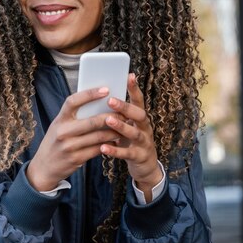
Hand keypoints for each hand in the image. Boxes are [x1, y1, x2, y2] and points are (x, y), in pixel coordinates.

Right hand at [26, 87, 122, 191]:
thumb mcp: (58, 126)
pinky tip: (116, 141)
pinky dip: (109, 145)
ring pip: (99, 137)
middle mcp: (63, 132)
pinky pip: (98, 150)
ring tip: (124, 127)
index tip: (106, 89)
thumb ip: (73, 117)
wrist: (44, 167)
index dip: (90, 94)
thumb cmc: (55, 142)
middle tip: (124, 114)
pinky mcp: (76, 159)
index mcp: (59, 120)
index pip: (73, 102)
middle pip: (92, 121)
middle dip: (112, 117)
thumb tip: (97, 103)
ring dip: (114, 132)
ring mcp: (69, 147)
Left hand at [100, 73, 162, 201]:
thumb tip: (97, 96)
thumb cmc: (130, 140)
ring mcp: (144, 142)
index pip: (138, 100)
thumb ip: (117, 114)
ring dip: (122, 126)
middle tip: (110, 100)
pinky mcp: (140, 157)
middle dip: (125, 107)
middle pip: (139, 114)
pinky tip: (103, 148)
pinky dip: (116, 151)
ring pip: (135, 133)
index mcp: (140, 117)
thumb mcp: (127, 125)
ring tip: (108, 120)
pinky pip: (128, 154)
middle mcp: (145, 127)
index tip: (128, 75)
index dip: (134, 88)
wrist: (145, 166)